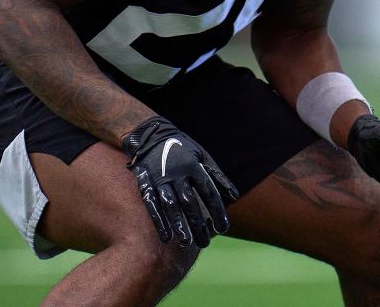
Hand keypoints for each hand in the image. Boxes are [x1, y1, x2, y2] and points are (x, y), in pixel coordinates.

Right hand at [121, 116, 238, 246]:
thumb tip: (234, 196)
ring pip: (170, 205)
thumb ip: (217, 177)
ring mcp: (160, 179)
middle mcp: (177, 173)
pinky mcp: (145, 184)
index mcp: (194, 166)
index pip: (208, 192)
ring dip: (178, 225)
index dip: (216, 211)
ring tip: (186, 243)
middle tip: (205, 243)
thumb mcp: (203, 157)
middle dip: (198, 223)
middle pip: (190, 202)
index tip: (223, 228)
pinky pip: (151, 205)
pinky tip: (166, 237)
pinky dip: (159, 221)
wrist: (151, 135)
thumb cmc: (183, 149)